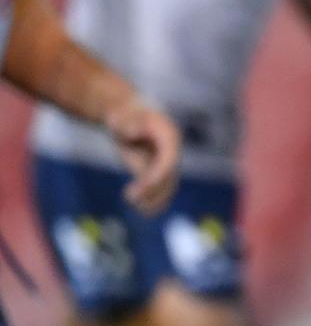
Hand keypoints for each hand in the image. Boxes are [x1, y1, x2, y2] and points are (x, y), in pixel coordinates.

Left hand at [103, 99, 179, 214]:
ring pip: (167, 186)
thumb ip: (128, 124)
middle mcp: (172, 151)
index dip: (158, 175)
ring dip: (153, 199)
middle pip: (169, 176)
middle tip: (129, 197)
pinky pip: (161, 189)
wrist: (126, 116)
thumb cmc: (123, 115)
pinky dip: (154, 201)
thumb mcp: (122, 117)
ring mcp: (166, 162)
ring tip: (132, 203)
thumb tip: (133, 131)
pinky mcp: (157, 171)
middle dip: (152, 189)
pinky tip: (142, 210)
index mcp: (168, 136)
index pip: (169, 160)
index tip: (141, 187)